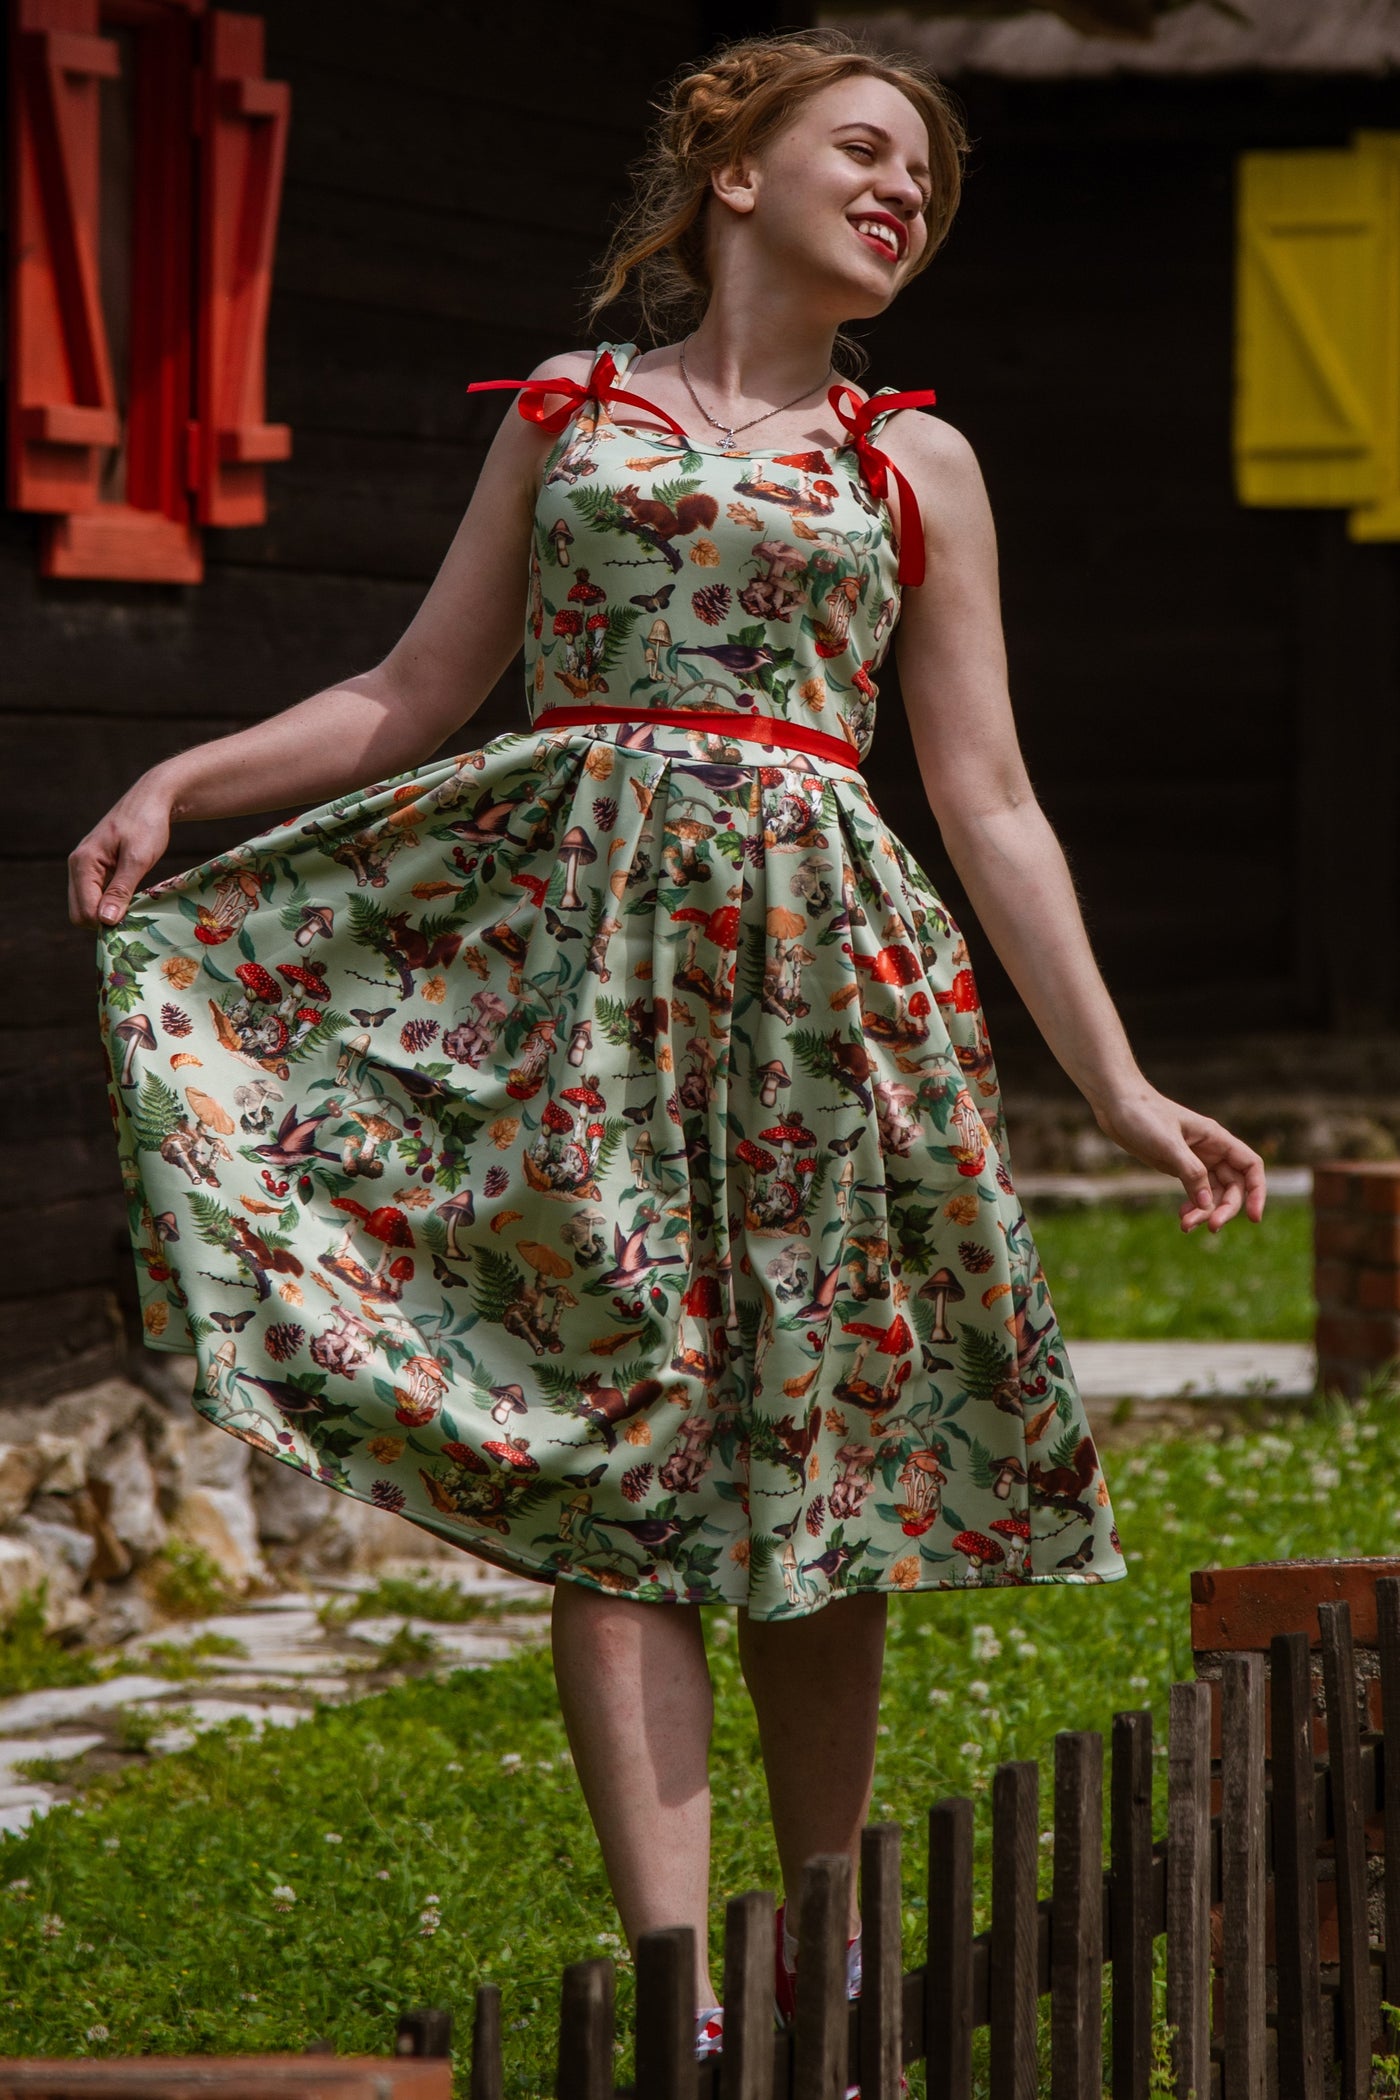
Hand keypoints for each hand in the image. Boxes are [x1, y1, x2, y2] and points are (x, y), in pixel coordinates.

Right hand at [68, 775, 173, 929]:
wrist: (152, 800)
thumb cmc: (147, 824)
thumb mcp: (138, 858)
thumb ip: (121, 890)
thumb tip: (105, 920)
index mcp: (83, 862)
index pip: (84, 910)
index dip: (107, 922)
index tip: (134, 921)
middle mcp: (77, 866)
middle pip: (80, 912)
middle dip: (104, 920)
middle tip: (134, 917)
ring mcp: (84, 867)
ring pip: (86, 906)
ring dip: (107, 913)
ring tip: (134, 908)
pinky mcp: (95, 869)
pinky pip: (95, 896)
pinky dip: (110, 904)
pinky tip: (129, 900)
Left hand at [1091, 1084, 1266, 1232]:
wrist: (1116, 1104)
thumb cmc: (1143, 1115)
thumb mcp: (1168, 1144)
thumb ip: (1190, 1172)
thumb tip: (1206, 1203)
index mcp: (1216, 1138)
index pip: (1250, 1166)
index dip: (1257, 1191)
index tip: (1253, 1217)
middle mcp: (1211, 1150)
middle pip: (1233, 1186)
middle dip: (1225, 1208)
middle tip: (1210, 1227)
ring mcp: (1195, 1160)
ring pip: (1213, 1193)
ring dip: (1204, 1212)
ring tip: (1185, 1225)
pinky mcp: (1178, 1167)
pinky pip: (1194, 1192)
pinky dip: (1192, 1207)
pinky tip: (1182, 1217)